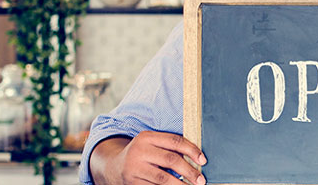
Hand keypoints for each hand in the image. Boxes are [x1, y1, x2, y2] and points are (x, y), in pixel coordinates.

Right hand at [91, 132, 206, 184]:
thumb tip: (197, 157)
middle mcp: (139, 151)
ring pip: (163, 178)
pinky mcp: (132, 183)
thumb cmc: (142, 155)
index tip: (203, 161)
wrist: (114, 167)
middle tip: (201, 180)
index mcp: (146, 137)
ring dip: (181, 184)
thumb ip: (170, 147)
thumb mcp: (152, 144)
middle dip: (190, 171)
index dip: (192, 151)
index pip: (175, 141)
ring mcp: (134, 168)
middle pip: (171, 160)